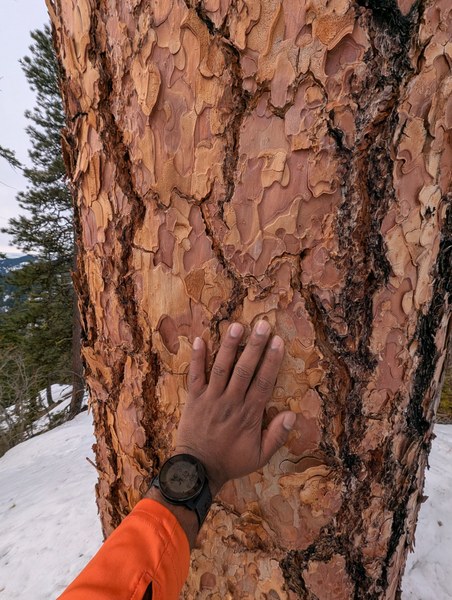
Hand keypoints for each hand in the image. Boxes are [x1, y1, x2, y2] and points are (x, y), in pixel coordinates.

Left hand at [174, 320, 295, 495]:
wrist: (197, 470)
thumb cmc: (231, 462)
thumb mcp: (260, 457)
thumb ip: (276, 436)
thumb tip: (292, 415)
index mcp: (249, 414)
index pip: (263, 382)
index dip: (271, 361)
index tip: (278, 341)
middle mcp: (230, 402)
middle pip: (244, 370)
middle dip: (254, 346)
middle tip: (262, 324)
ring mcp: (211, 399)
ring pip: (221, 368)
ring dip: (228, 346)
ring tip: (236, 326)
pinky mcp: (194, 399)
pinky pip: (195, 376)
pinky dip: (197, 359)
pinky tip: (200, 340)